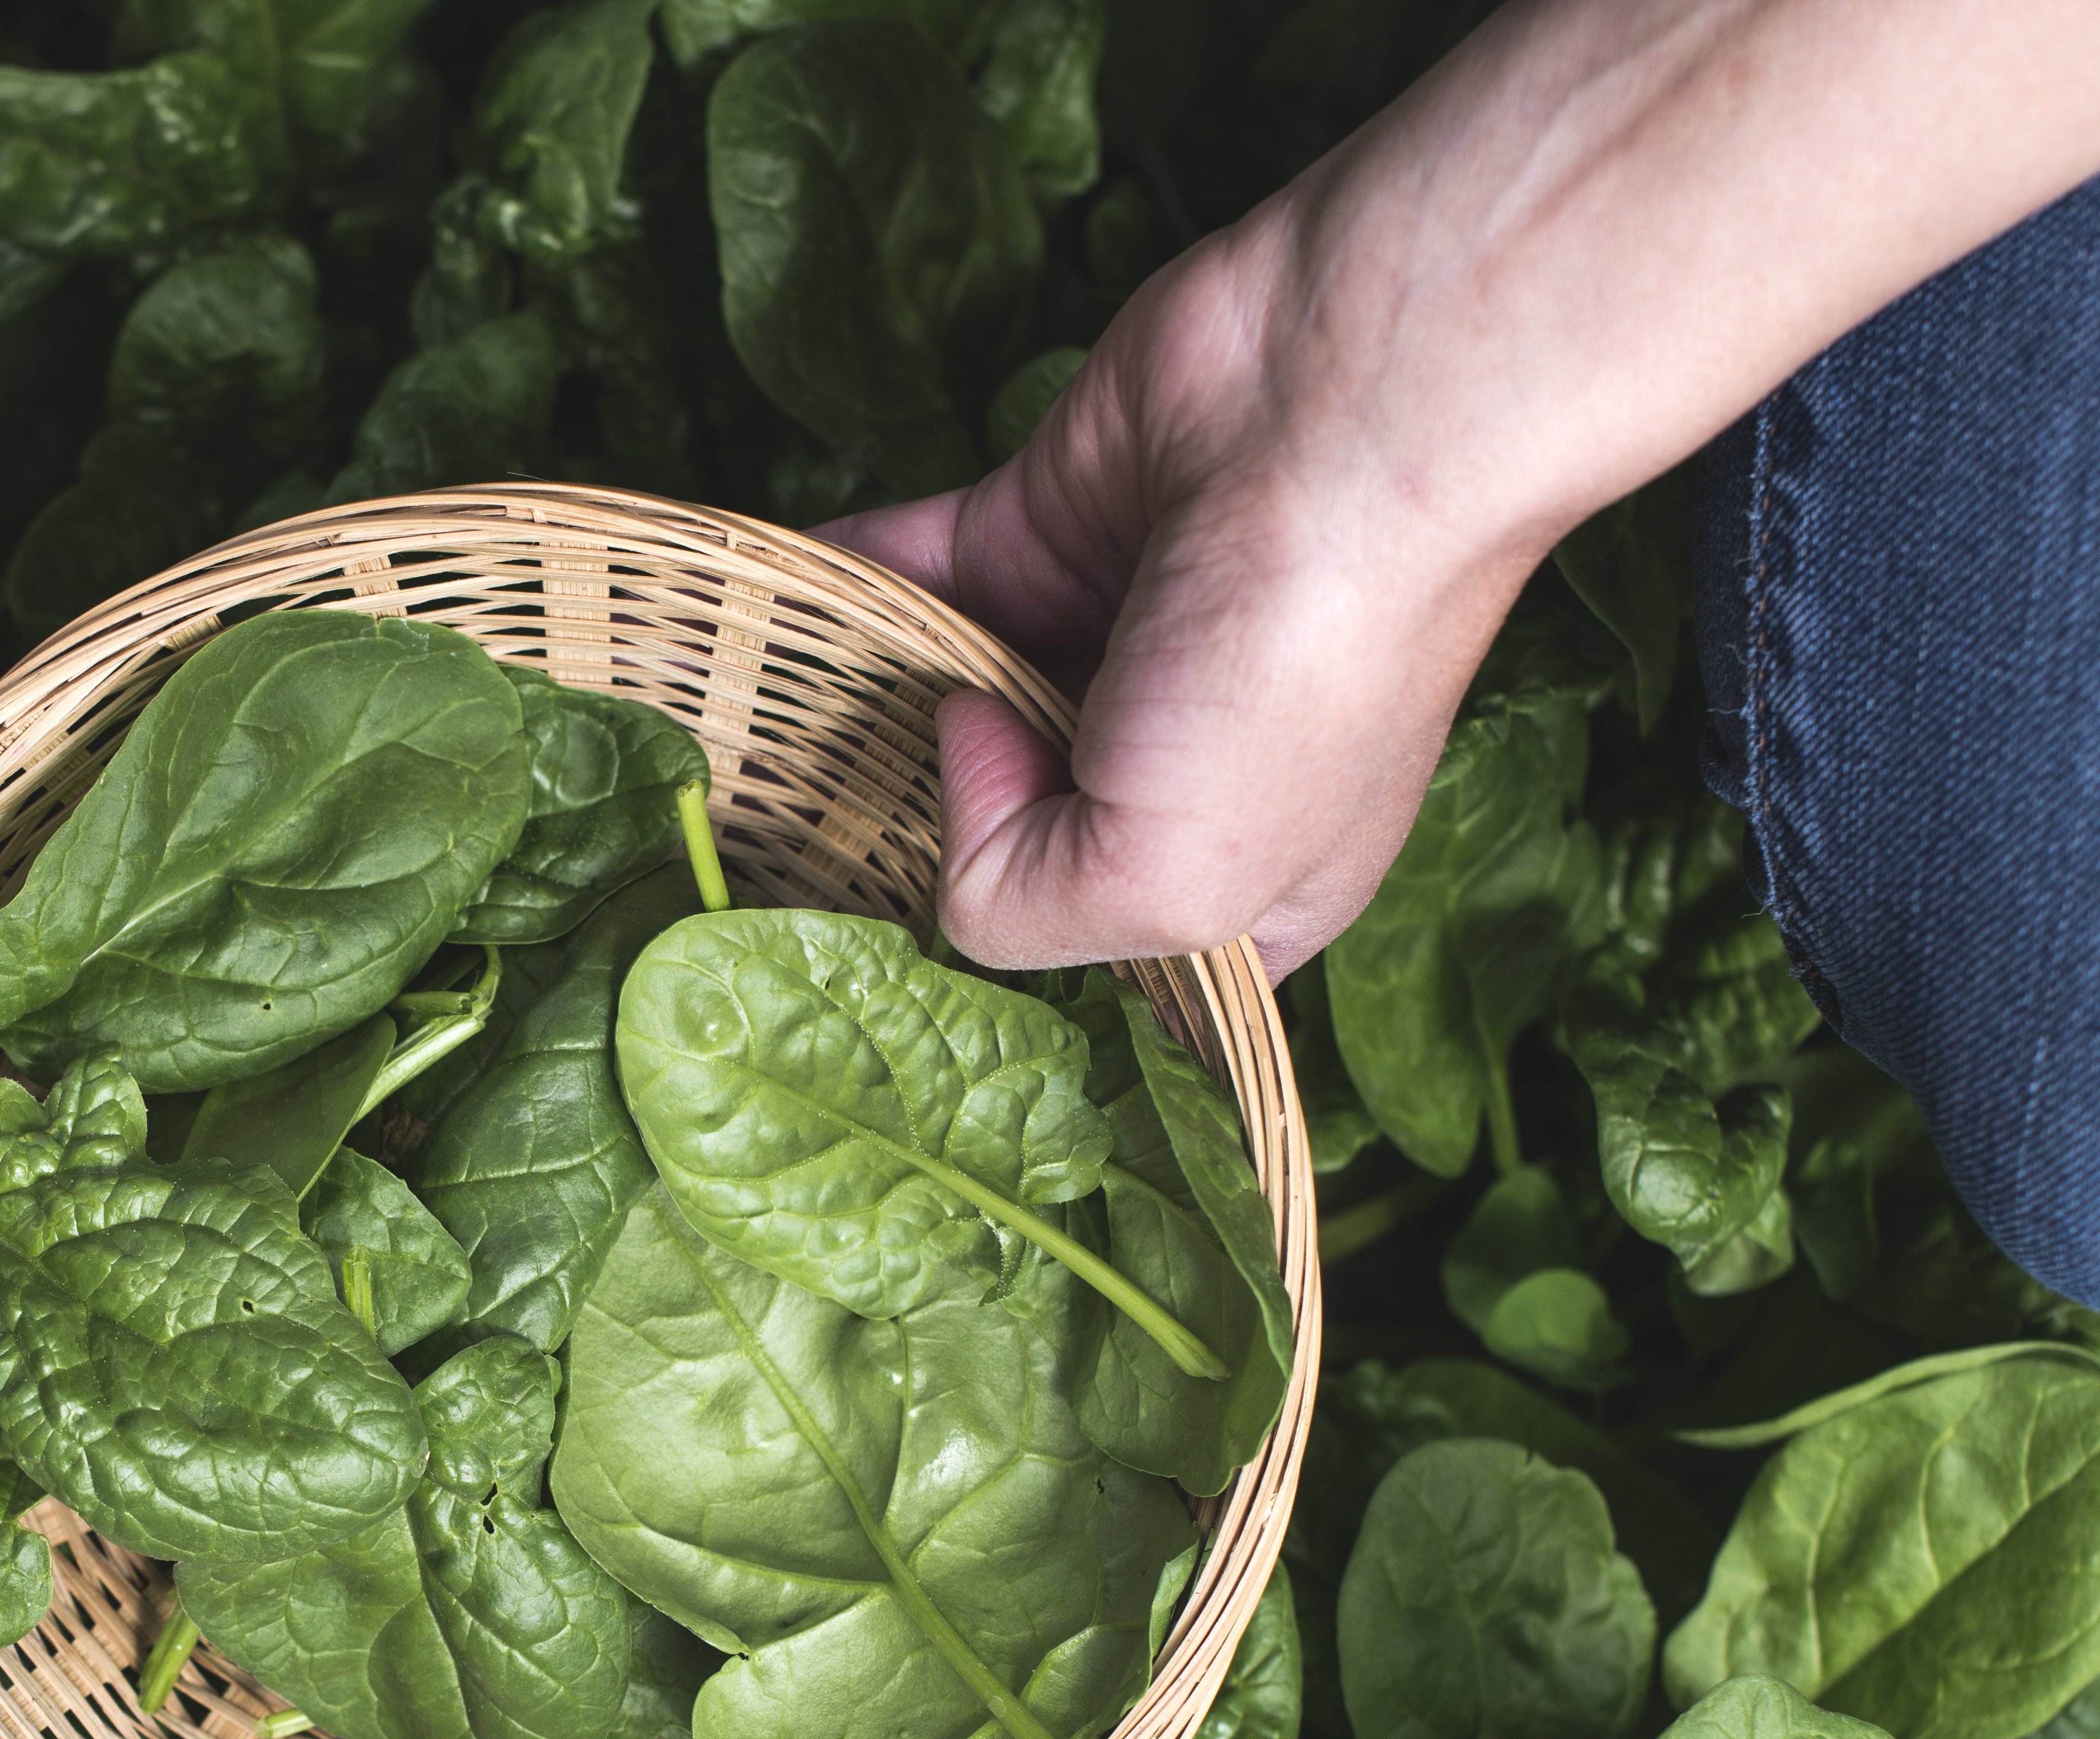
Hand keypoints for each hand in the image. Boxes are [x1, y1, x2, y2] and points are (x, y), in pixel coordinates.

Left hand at [826, 221, 1555, 980]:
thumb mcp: (1164, 883)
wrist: (1349, 414)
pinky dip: (840, 588)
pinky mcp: (1042, 526)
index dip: (1024, 956)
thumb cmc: (1298, 673)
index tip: (928, 957)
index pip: (1103, 963)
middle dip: (916, 836)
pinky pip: (914, 572)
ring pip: (946, 695)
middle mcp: (1168, 771)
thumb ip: (1015, 901)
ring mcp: (1102, 641)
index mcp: (1236, 888)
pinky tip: (763, 613)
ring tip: (749, 739)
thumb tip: (945, 751)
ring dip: (859, 708)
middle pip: (1006, 830)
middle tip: (792, 854)